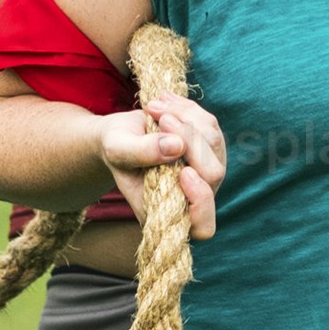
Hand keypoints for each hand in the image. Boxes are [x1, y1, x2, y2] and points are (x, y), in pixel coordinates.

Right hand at [96, 94, 226, 240]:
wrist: (121, 134)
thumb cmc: (115, 148)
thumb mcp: (117, 148)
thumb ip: (140, 152)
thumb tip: (176, 146)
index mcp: (168, 211)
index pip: (203, 226)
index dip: (201, 201)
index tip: (184, 172)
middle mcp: (192, 195)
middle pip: (213, 173)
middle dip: (189, 140)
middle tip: (161, 119)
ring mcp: (205, 172)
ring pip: (213, 143)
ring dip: (185, 118)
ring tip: (154, 107)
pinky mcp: (210, 148)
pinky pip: (210, 126)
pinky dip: (188, 110)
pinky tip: (166, 103)